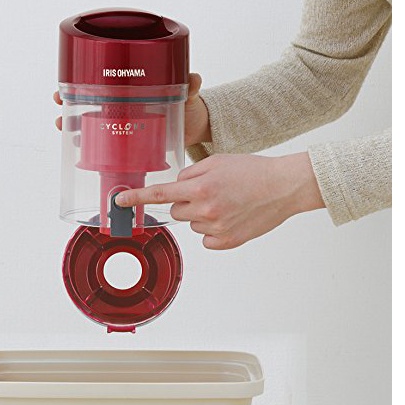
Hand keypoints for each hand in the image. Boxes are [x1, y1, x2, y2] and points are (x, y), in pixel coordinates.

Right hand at [53, 72, 209, 146]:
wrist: (194, 127)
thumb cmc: (187, 107)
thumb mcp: (187, 95)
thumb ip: (190, 86)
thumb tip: (194, 78)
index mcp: (131, 91)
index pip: (100, 84)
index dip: (79, 85)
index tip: (66, 89)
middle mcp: (122, 107)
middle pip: (88, 104)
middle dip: (70, 108)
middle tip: (62, 114)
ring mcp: (123, 126)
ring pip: (91, 125)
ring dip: (75, 128)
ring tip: (67, 130)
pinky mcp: (128, 144)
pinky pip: (105, 146)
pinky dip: (92, 149)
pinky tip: (83, 151)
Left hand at [114, 153, 324, 248]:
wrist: (284, 188)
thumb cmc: (253, 171)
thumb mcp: (218, 162)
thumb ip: (191, 174)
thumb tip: (176, 187)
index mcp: (200, 187)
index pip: (160, 195)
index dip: (136, 198)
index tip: (120, 202)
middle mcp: (206, 210)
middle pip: (176, 211)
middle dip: (185, 202)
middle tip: (209, 193)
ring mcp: (217, 229)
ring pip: (192, 224)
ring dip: (201, 215)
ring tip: (227, 203)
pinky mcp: (227, 242)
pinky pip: (206, 239)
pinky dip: (213, 230)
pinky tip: (230, 217)